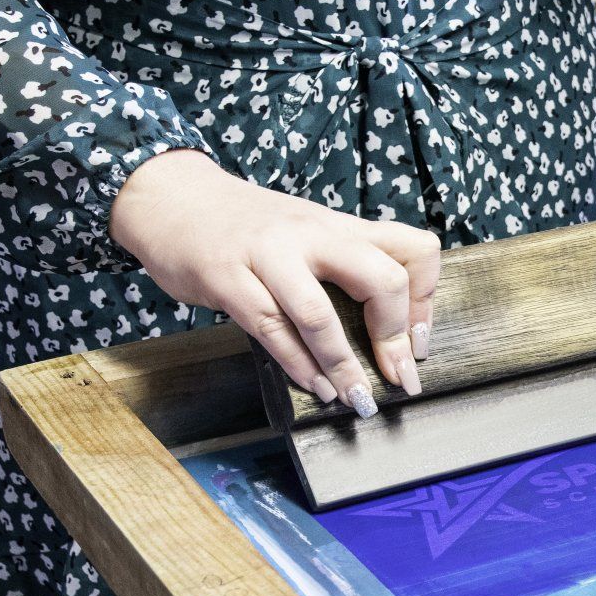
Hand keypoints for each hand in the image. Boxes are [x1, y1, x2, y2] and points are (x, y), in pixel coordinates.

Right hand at [110, 149, 440, 414]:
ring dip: (343, 366)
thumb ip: (344, 267)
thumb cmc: (247, 227)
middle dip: (394, 336)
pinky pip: (270, 327)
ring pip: (319, 313)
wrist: (169, 196)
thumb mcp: (307, 233)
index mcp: (340, 226)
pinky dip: (297, 364)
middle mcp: (312, 235)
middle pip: (381, 278)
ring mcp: (268, 254)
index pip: (414, 250)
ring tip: (356, 399)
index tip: (417, 342)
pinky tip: (314, 386)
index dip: (425, 301)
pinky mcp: (226, 277)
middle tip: (396, 376)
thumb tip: (388, 330)